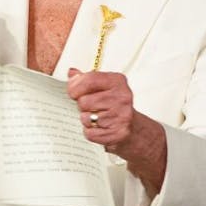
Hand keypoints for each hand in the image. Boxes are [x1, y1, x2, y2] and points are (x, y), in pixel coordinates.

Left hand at [67, 68, 166, 195]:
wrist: (133, 128)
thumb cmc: (114, 106)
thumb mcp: (103, 87)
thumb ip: (87, 79)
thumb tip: (72, 72)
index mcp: (118, 81)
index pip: (88, 79)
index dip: (75, 87)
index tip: (73, 92)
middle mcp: (122, 97)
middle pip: (84, 101)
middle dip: (83, 106)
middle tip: (93, 108)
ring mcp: (121, 115)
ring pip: (86, 118)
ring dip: (87, 120)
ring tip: (98, 118)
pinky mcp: (118, 133)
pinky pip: (90, 133)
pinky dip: (91, 133)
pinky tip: (101, 128)